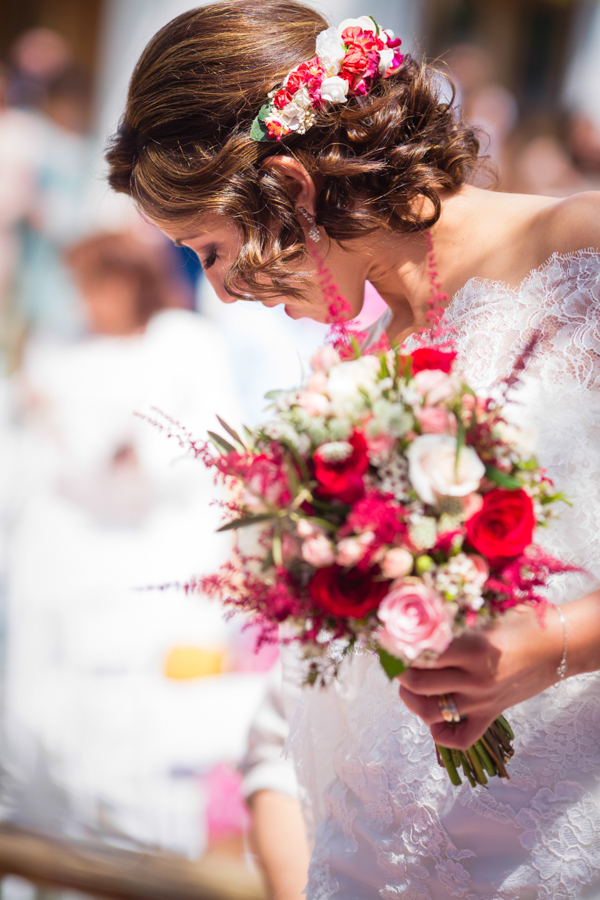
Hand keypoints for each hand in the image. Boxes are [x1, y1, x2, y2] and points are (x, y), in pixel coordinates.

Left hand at [397, 603, 563, 749]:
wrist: (558, 646)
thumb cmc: (522, 624)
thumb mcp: (486, 617)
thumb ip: (453, 624)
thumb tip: (414, 622)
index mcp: (473, 649)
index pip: (421, 653)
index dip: (399, 646)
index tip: (387, 639)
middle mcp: (476, 679)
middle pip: (418, 683)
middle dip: (398, 671)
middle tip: (393, 659)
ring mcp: (483, 701)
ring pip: (431, 712)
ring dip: (410, 700)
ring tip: (406, 685)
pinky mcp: (492, 715)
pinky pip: (460, 738)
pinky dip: (440, 734)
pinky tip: (433, 718)